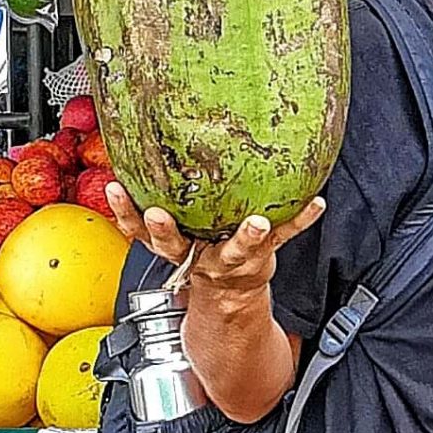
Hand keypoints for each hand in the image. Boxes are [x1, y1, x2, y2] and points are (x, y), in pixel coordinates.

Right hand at [103, 184, 323, 314]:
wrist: (231, 294)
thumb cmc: (204, 249)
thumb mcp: (179, 231)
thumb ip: (165, 194)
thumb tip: (148, 137)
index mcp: (174, 245)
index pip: (138, 231)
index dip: (123, 212)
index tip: (116, 191)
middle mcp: (197, 254)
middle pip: (176, 246)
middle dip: (165, 231)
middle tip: (158, 216)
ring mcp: (231, 257)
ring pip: (235, 249)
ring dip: (246, 236)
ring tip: (256, 223)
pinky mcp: (262, 255)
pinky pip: (284, 235)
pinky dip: (301, 219)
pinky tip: (316, 203)